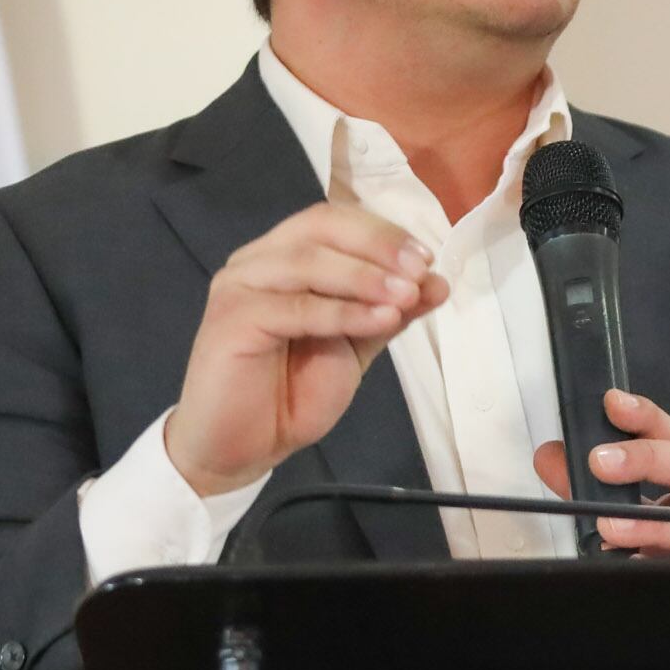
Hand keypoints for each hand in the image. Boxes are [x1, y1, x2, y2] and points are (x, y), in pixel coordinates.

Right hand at [164, 199, 446, 495]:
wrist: (243, 447)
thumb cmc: (292, 391)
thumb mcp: (355, 344)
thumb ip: (390, 310)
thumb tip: (437, 281)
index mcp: (284, 256)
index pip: (334, 221)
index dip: (382, 233)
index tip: (426, 258)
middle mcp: (257, 260)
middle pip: (320, 228)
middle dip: (377, 246)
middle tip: (419, 271)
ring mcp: (239, 286)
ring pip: (308, 262)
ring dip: (365, 277)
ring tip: (406, 297)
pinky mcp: (231, 319)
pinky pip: (296, 307)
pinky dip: (344, 311)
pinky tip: (381, 320)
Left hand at [531, 388, 669, 556]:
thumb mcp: (649, 511)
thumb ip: (600, 487)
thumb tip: (551, 457)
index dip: (648, 419)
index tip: (613, 403)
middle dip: (648, 460)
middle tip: (600, 461)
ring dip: (653, 526)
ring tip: (613, 526)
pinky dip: (667, 565)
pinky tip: (640, 566)